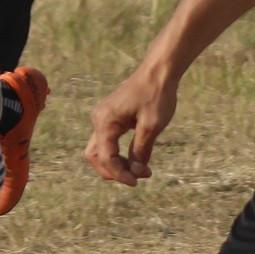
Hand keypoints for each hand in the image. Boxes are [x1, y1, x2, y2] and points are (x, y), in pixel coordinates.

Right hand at [87, 65, 178, 186]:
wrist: (158, 71)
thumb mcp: (151, 126)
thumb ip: (140, 150)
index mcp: (105, 121)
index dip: (120, 174)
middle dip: (115, 171)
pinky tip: (137, 158)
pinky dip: (119, 154)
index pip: (106, 158)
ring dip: (117, 164)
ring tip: (140, 169)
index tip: (137, 182)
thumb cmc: (156, 95)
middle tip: (138, 177)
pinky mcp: (111, 117)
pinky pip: (108, 141)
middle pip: (96, 157)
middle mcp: (99, 119)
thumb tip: (134, 171)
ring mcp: (103, 118)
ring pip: (101, 150)